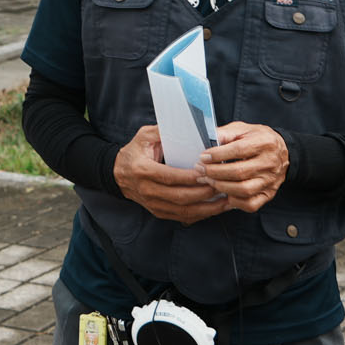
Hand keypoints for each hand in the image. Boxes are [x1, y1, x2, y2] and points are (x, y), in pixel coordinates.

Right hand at [113, 124, 228, 223]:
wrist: (117, 173)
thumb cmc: (135, 152)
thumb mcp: (143, 136)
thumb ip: (162, 131)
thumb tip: (185, 126)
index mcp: (143, 170)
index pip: (170, 176)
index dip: (190, 176)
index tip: (207, 171)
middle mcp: (147, 190)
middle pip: (180, 196)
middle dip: (204, 192)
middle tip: (223, 185)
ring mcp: (153, 204)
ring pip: (184, 211)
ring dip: (208, 208)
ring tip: (227, 200)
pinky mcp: (159, 212)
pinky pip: (183, 217)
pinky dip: (201, 215)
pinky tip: (215, 209)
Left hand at [197, 122, 287, 211]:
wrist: (282, 150)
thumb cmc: (257, 138)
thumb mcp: (243, 129)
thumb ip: (225, 133)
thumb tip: (207, 140)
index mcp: (264, 143)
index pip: (239, 150)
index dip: (218, 155)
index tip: (203, 157)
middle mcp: (269, 163)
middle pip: (239, 172)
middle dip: (215, 172)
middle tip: (201, 169)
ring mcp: (270, 181)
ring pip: (244, 190)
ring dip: (221, 187)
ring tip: (208, 180)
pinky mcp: (269, 194)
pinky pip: (251, 204)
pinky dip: (235, 201)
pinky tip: (224, 193)